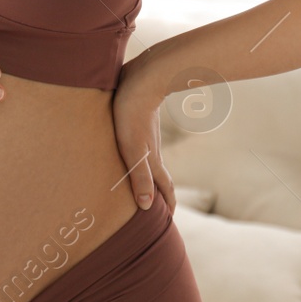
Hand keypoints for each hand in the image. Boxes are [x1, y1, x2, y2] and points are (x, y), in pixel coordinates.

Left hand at [111, 57, 174, 211]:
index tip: (169, 223)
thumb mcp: (132, 149)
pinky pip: (144, 148)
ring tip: (147, 187)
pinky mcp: (140, 123)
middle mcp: (153, 150)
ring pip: (153, 163)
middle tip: (161, 211)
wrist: (142, 78)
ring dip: (152, 178)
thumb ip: (139, 176)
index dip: (168, 206)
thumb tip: (146, 207)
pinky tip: (134, 153)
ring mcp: (148, 137)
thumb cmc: (131, 114)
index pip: (164, 189)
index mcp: (152, 160)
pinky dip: (143, 159)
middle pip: (161, 178)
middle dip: (163, 196)